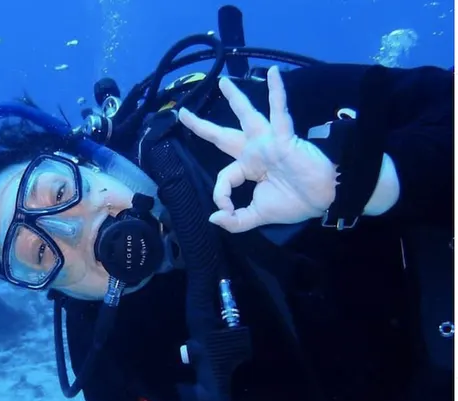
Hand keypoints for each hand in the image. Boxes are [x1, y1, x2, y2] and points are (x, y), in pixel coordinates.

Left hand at [178, 65, 338, 232]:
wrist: (322, 200)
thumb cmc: (294, 204)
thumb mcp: (257, 216)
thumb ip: (236, 221)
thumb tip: (214, 219)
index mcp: (248, 168)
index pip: (224, 176)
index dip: (220, 194)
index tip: (227, 211)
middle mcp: (254, 152)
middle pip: (222, 136)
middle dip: (201, 126)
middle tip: (182, 113)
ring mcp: (268, 142)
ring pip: (247, 117)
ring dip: (235, 99)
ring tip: (223, 82)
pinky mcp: (284, 137)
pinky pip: (279, 113)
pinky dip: (277, 94)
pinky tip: (274, 74)